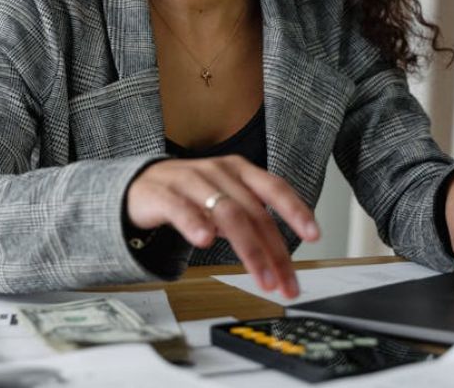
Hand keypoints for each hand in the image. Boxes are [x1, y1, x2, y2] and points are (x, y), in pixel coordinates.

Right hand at [125, 156, 319, 298]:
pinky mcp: (162, 194)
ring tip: (260, 276)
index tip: (315, 235)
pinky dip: (195, 224)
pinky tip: (205, 241)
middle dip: (274, 252)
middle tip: (284, 283)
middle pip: (254, 212)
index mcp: (238, 171)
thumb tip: (281, 255)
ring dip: (248, 249)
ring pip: (226, 213)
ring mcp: (190, 180)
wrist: (139, 186)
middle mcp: (218, 172)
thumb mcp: (225, 202)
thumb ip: (251, 221)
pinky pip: (181, 209)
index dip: (296, 210)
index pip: (274, 188)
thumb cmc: (188, 195)